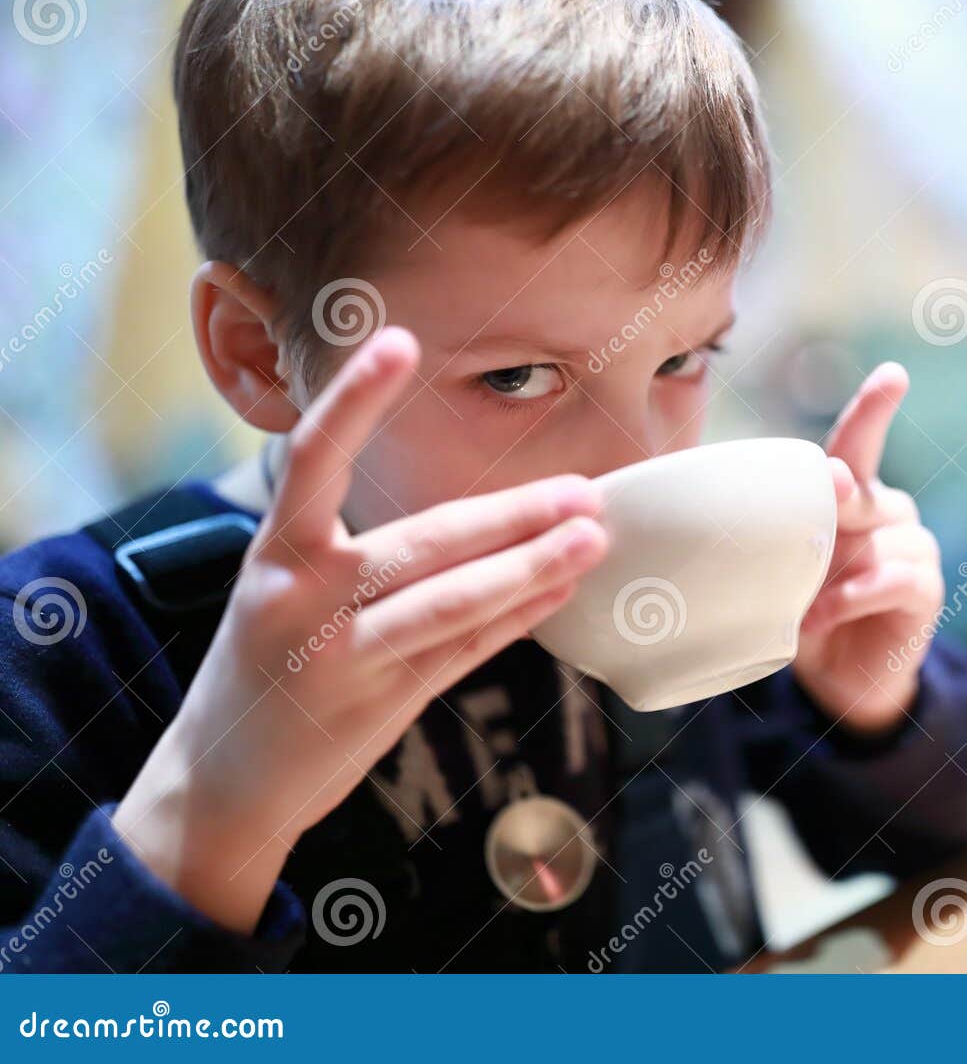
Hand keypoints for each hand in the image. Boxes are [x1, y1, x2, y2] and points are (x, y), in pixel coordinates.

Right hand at [114, 327, 608, 932]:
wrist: (222, 776)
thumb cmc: (266, 657)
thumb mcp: (280, 584)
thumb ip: (346, 541)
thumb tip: (450, 496)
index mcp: (273, 552)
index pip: (313, 459)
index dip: (354, 398)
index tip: (400, 341)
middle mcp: (301, 600)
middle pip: (423, 542)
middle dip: (512, 513)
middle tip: (584, 489)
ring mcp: (340, 659)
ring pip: (453, 604)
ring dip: (532, 568)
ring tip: (594, 539)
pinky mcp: (377, 708)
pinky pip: (462, 652)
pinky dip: (517, 619)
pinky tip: (563, 592)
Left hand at [793, 363, 943, 736]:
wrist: (839, 678)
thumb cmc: (805, 610)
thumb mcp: (783, 567)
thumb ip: (783, 532)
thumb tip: (767, 508)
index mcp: (855, 497)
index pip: (863, 442)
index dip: (876, 408)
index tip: (894, 376)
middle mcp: (890, 512)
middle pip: (864, 492)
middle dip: (838, 500)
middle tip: (822, 513)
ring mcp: (914, 549)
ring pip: (879, 538)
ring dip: (834, 573)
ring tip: (802, 606)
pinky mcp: (926, 591)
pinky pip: (895, 578)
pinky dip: (854, 596)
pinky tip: (824, 615)